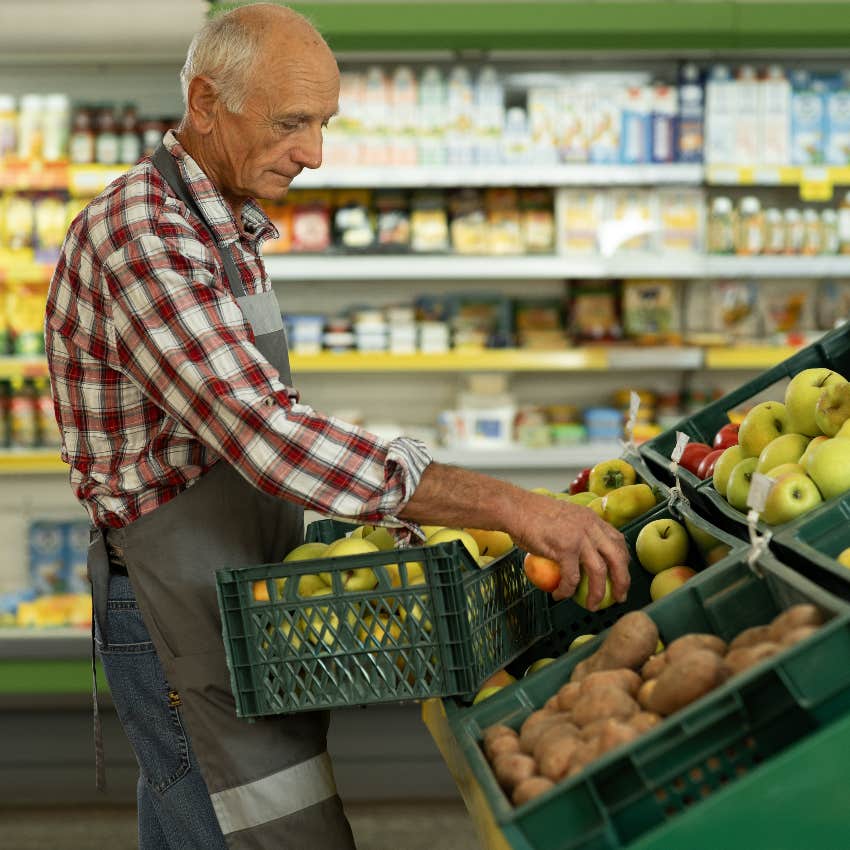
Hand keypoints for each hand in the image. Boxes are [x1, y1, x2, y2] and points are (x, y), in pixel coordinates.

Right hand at [511, 493, 630, 610]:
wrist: (515, 508)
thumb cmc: (531, 514)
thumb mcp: (564, 518)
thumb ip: (576, 532)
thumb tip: (579, 554)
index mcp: (592, 519)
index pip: (618, 540)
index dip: (623, 560)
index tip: (621, 574)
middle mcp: (590, 527)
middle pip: (617, 557)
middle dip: (623, 581)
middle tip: (619, 597)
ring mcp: (579, 537)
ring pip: (599, 571)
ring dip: (598, 593)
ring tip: (593, 606)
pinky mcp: (565, 548)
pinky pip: (571, 577)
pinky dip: (567, 590)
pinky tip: (560, 596)